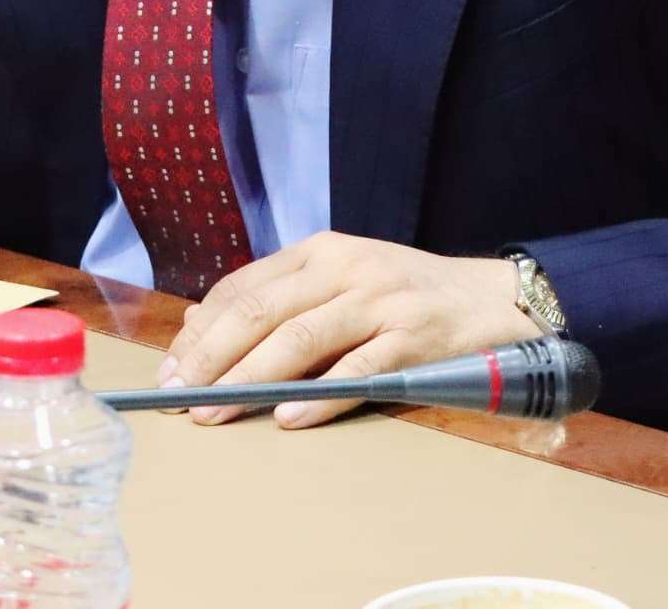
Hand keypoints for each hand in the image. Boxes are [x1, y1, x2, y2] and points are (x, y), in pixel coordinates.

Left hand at [159, 233, 540, 428]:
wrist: (495, 300)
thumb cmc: (405, 297)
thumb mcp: (340, 282)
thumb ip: (280, 300)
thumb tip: (203, 328)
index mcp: (319, 252)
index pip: (243, 288)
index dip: (202, 331)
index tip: (172, 369)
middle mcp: (344, 268)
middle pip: (261, 311)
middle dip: (212, 357)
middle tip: (180, 397)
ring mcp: (380, 301)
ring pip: (301, 338)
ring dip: (251, 379)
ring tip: (217, 411)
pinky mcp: (414, 338)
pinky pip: (358, 370)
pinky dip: (320, 395)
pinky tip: (288, 417)